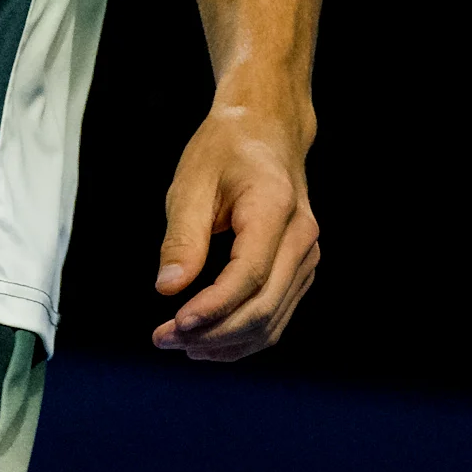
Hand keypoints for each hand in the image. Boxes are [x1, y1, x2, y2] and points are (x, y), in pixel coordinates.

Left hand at [151, 96, 319, 360]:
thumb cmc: (226, 149)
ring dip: (226, 342)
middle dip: (213, 333)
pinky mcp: (300, 269)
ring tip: (178, 343)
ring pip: (272, 320)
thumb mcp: (192, 182)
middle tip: (164, 338)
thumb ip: (182, 238)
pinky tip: (207, 340)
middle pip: (263, 306)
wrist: (266, 128)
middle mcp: (301, 236)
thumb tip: (168, 289)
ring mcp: (307, 255)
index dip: (212, 308)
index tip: (174, 324)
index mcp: (275, 207)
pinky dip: (243, 335)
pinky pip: (276, 314)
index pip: (248, 275)